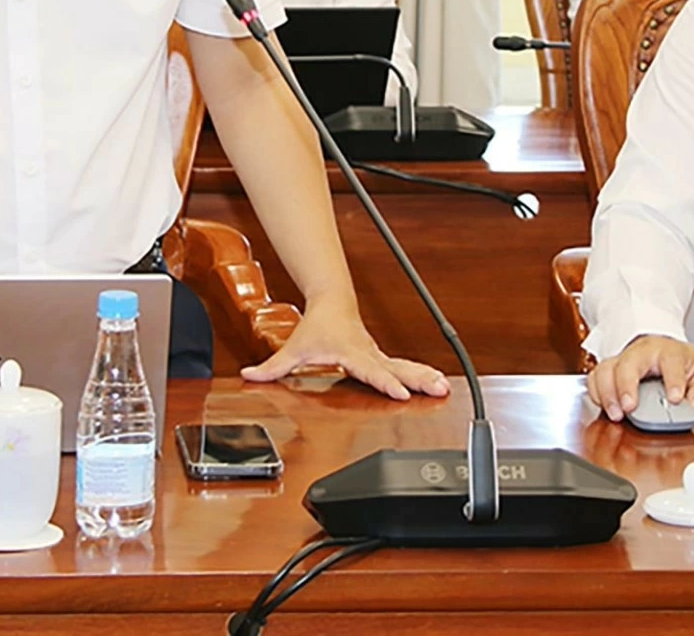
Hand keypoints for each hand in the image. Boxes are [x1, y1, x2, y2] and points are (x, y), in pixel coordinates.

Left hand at [241, 301, 450, 400]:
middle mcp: (368, 354)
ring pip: (405, 366)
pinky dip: (421, 374)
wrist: (332, 300)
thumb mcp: (294, 348)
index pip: (371, 370)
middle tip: (436, 390)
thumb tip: (249, 377)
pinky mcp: (381, 356)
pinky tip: (436, 384)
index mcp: (351, 353)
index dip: (385, 382)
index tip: (401, 392)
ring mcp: (377, 355)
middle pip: (397, 368)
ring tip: (444, 389)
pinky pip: (404, 367)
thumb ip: (272, 366)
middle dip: (417, 379)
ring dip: (425, 376)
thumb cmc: (316, 326)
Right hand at [586, 334, 693, 422]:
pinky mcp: (609, 369)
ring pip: (606, 368)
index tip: (674, 398)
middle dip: (626, 385)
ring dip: (607, 392)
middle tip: (629, 407)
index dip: (673, 380)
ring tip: (615, 414)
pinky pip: (595, 377)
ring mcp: (623, 359)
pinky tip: (604, 406)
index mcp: (669, 351)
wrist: (661, 350)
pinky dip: (596, 393)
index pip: (671, 360)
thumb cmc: (680, 364)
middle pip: (629, 362)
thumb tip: (693, 405)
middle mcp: (642, 352)